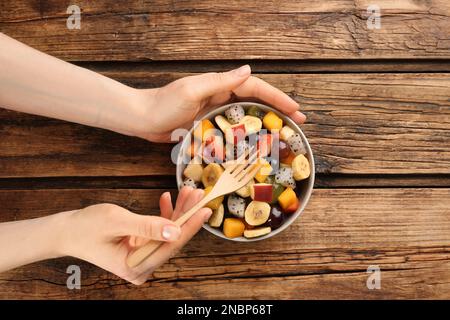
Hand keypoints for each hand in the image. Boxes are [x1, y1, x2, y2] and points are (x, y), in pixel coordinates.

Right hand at [60, 187, 210, 284]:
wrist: (68, 231)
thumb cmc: (86, 227)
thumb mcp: (117, 222)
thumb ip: (147, 227)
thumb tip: (175, 231)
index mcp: (136, 267)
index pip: (171, 246)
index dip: (189, 226)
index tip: (204, 210)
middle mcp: (142, 266)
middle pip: (172, 239)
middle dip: (186, 215)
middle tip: (199, 195)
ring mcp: (142, 258)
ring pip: (168, 233)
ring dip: (177, 212)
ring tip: (187, 192)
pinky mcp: (141, 248)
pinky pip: (158, 230)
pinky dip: (163, 214)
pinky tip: (166, 199)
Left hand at [136, 65, 305, 141]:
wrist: (141, 118)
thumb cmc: (163, 103)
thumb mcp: (192, 90)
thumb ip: (220, 82)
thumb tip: (248, 71)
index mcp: (219, 86)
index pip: (255, 88)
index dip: (277, 98)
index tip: (295, 109)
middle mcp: (220, 97)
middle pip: (256, 102)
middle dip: (278, 111)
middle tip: (298, 124)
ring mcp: (214, 112)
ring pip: (246, 117)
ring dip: (265, 125)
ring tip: (283, 137)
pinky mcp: (207, 126)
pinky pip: (232, 130)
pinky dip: (245, 136)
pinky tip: (253, 147)